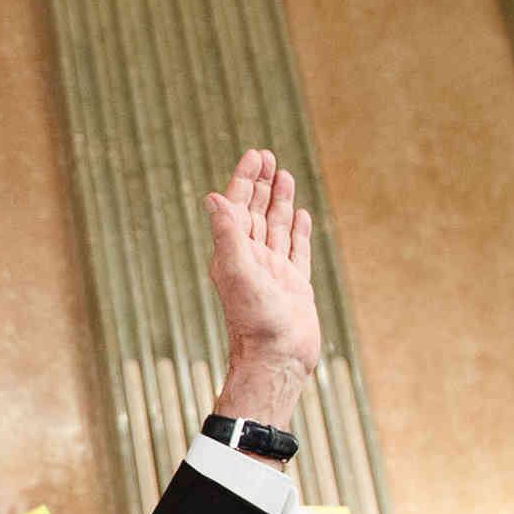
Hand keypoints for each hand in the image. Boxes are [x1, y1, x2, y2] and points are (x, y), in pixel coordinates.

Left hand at [205, 149, 319, 427]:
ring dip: (279, 201)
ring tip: (284, 174)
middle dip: (260, 184)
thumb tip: (212, 197)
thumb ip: (227, 234)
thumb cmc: (254, 320)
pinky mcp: (294, 285)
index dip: (244, 180)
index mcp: (233, 254)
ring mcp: (274, 272)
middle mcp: (251, 260)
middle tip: (267, 155)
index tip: (254, 154)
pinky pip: (297, 250)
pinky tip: (301, 216)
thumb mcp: (237, 271)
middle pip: (255, 212)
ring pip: (277, 227)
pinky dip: (299, 231)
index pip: (237, 207)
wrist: (275, 358)